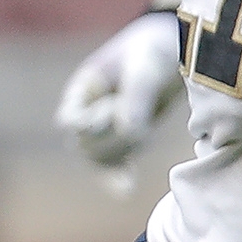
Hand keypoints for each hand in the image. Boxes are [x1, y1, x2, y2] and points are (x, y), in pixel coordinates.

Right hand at [54, 10, 185, 171]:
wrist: (171, 54)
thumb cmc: (155, 51)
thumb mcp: (147, 66)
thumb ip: (136, 96)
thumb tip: (129, 131)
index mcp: (83, 90)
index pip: (70, 120)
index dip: (86, 126)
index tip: (106, 116)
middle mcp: (86, 114)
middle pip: (86, 146)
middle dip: (115, 136)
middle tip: (139, 110)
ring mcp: (103, 131)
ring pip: (103, 158)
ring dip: (129, 147)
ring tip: (148, 121)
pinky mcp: (123, 141)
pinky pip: (113, 166)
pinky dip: (119, 177)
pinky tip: (127, 190)